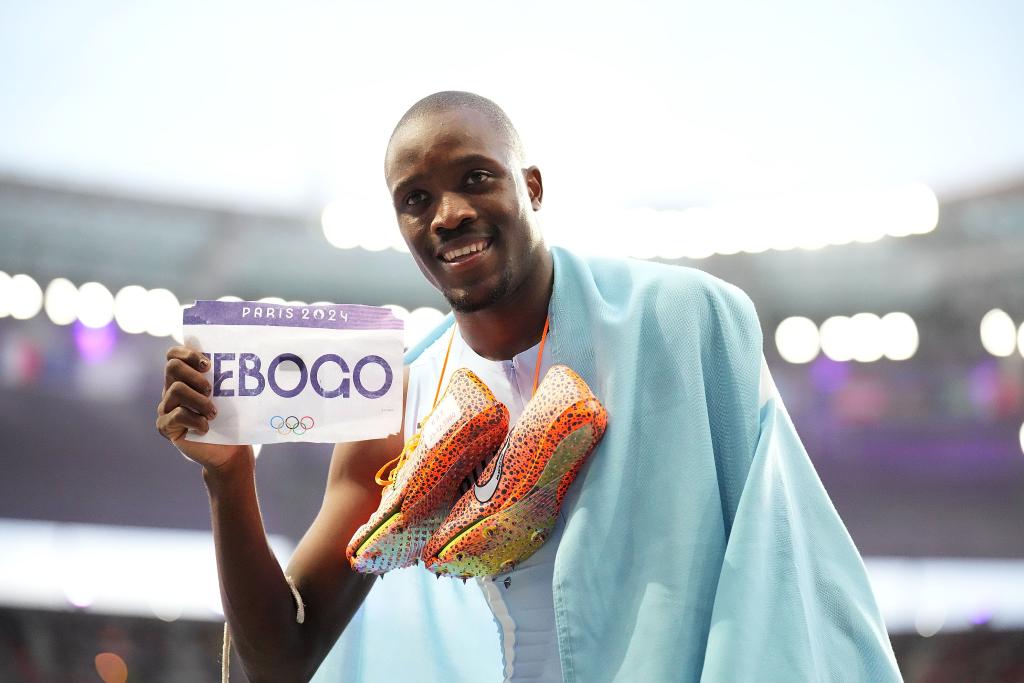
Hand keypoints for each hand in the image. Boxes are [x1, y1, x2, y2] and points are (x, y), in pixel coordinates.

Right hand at [156, 346, 252, 470]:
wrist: (227, 450)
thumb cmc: (229, 419)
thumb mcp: (227, 395)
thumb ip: (223, 377)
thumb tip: (234, 358)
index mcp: (184, 378)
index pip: (173, 355)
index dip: (188, 353)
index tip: (208, 364)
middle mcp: (171, 389)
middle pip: (172, 367)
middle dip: (196, 376)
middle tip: (211, 390)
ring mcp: (166, 407)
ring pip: (176, 389)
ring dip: (200, 401)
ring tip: (213, 414)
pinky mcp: (165, 426)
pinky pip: (178, 415)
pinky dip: (196, 420)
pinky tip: (205, 428)